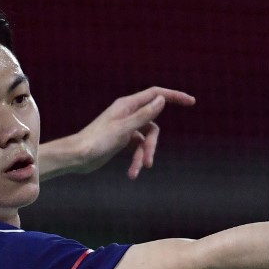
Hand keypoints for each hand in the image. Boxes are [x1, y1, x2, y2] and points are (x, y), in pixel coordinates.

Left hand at [72, 86, 195, 178]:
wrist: (77, 157)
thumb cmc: (96, 141)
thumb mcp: (124, 129)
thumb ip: (144, 114)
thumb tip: (162, 99)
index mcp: (127, 105)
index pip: (155, 95)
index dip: (174, 96)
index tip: (191, 102)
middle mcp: (127, 114)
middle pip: (152, 125)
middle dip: (152, 144)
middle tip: (149, 161)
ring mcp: (125, 128)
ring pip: (145, 140)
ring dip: (143, 156)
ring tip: (138, 170)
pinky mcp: (122, 141)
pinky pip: (137, 149)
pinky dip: (136, 161)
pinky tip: (132, 174)